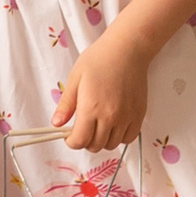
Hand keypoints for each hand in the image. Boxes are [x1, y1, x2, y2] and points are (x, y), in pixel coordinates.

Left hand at [53, 32, 147, 151]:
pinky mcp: (139, 115)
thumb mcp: (75, 79)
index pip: (79, 141)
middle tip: (83, 128)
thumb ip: (66, 105)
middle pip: (95, 146)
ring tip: (98, 125)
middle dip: (85, 141)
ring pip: (112, 145)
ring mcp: (126, 118)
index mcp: (91, 108)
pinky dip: (119, 137)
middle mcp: (110, 117)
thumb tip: (56, 123)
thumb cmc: (99, 60)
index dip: (71, 141)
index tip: (69, 134)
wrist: (127, 50)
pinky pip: (129, 138)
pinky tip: (113, 125)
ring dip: (102, 140)